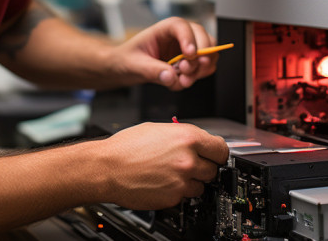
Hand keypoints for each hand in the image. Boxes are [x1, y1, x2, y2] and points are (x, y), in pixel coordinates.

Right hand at [99, 122, 228, 209]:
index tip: (214, 156)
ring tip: (170, 174)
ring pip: (201, 186)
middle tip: (186, 164)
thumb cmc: (126, 147)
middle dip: (202, 167)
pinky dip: (177, 192)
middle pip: (213, 169)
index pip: (221, 149)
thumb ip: (183, 136)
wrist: (106, 168)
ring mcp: (182, 180)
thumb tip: (198, 142)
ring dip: (190, 182)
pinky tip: (162, 183)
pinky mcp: (173, 198)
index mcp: (187, 138)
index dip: (217, 153)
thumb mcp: (158, 129)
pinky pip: (184, 196)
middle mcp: (188, 159)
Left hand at [113, 17, 217, 89]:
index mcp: (165, 28)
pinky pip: (204, 68)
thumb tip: (171, 76)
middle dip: (200, 56)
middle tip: (186, 70)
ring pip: (209, 54)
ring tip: (183, 79)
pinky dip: (197, 77)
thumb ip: (152, 70)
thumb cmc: (127, 59)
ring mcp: (187, 50)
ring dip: (200, 69)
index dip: (189, 39)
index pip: (182, 26)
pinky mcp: (190, 63)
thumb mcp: (135, 65)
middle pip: (203, 38)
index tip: (189, 55)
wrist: (124, 68)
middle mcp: (180, 36)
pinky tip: (180, 81)